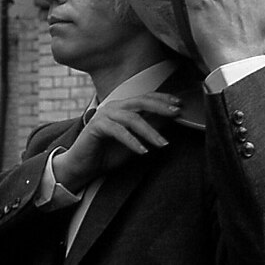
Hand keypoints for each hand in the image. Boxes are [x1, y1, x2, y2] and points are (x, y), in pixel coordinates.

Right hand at [52, 92, 181, 191]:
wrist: (83, 166)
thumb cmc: (109, 153)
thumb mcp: (136, 141)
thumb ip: (149, 130)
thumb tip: (170, 121)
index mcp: (124, 107)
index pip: (146, 97)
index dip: (164, 98)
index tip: (180, 104)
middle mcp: (114, 107)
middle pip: (141, 101)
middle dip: (161, 107)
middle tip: (176, 113)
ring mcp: (105, 114)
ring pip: (133, 118)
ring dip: (150, 131)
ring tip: (163, 144)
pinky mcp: (96, 126)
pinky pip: (119, 131)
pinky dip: (132, 141)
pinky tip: (143, 151)